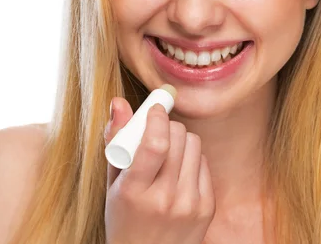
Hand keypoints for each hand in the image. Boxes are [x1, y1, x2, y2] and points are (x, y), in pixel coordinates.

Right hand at [104, 97, 215, 243]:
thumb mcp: (112, 184)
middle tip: (157, 130)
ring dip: (181, 140)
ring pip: (194, 144)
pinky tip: (179, 172)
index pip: (155, 144)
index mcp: (134, 192)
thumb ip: (115, 141)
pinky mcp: (207, 207)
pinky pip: (204, 162)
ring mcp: (189, 205)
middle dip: (167, 126)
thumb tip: (119, 102)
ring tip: (168, 153)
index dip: (157, 118)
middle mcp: (165, 199)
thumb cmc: (124, 219)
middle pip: (178, 138)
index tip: (155, 107)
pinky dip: (192, 159)